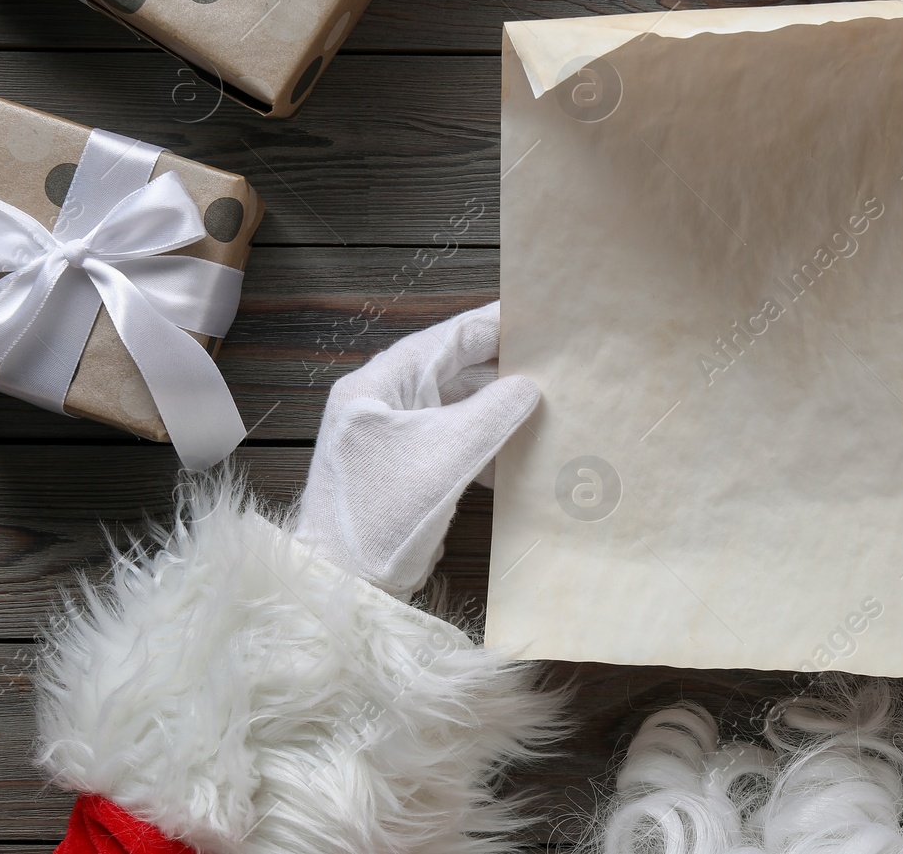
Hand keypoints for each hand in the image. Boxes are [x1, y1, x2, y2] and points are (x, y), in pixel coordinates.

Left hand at [295, 303, 539, 598]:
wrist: (344, 586)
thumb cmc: (383, 516)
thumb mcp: (448, 456)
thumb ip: (494, 412)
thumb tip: (530, 386)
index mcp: (381, 383)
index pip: (450, 337)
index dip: (499, 324)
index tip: (545, 316)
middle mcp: (384, 400)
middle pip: (457, 369)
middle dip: (506, 369)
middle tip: (559, 364)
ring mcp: (393, 434)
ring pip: (459, 405)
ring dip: (500, 409)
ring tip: (550, 406)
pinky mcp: (406, 465)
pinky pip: (454, 438)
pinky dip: (487, 442)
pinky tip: (521, 453)